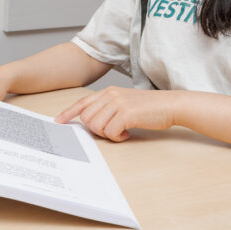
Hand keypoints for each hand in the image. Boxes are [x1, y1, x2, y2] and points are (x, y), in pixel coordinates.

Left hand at [55, 87, 178, 141]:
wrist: (170, 105)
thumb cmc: (149, 108)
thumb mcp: (125, 102)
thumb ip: (109, 107)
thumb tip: (93, 121)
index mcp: (108, 92)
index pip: (82, 102)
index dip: (69, 112)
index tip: (60, 121)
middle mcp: (110, 95)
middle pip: (87, 118)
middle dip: (96, 129)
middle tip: (111, 131)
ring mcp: (118, 103)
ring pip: (97, 126)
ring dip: (108, 134)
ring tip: (121, 131)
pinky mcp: (126, 113)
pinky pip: (110, 132)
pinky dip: (118, 137)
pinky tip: (127, 133)